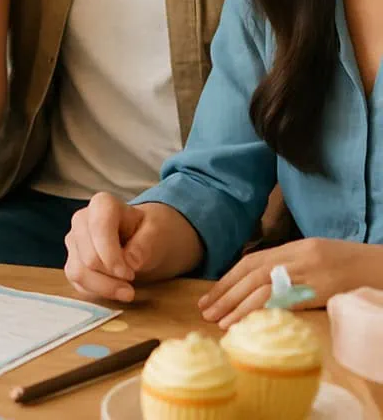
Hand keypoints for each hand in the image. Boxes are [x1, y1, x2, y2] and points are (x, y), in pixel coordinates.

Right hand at [64, 194, 193, 301]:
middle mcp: (81, 220)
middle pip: (88, 256)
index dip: (112, 256)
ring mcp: (74, 241)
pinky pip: (77, 283)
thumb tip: (131, 261)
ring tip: (127, 292)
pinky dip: (97, 292)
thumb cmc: (150, 232)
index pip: (99, 228)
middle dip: (111, 276)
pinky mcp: (72, 261)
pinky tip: (115, 290)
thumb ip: (146, 244)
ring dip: (103, 288)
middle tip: (132, 283)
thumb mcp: (158, 233)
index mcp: (102, 204)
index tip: (130, 274)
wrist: (145, 240)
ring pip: (78, 271)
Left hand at [199, 238, 381, 327]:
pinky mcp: (320, 290)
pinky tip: (251, 323)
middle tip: (205, 311)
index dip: (226, 280)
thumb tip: (255, 281)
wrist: (375, 264)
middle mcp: (294, 258)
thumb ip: (286, 264)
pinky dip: (266, 311)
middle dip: (225, 294)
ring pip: (264, 287)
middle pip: (251, 275)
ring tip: (221, 321)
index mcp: (290, 248)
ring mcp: (307, 274)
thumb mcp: (311, 255)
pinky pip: (288, 300)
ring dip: (239, 306)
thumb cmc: (344, 261)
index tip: (208, 296)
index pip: (249, 263)